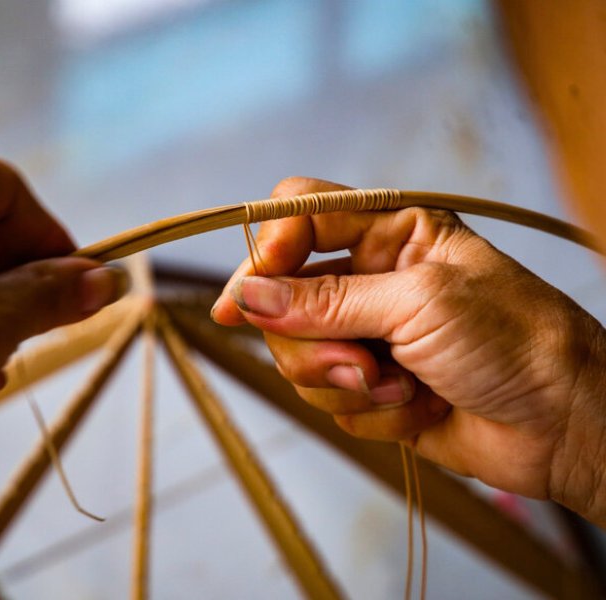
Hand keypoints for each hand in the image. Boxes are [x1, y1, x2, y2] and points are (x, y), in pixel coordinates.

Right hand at [212, 177, 605, 525]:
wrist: (566, 425)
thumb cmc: (516, 341)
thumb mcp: (419, 303)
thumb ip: (326, 300)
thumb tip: (248, 297)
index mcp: (390, 233)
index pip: (300, 218)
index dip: (268, 251)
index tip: (251, 296)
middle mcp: (372, 280)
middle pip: (284, 300)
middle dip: (314, 342)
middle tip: (358, 363)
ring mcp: (368, 336)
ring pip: (300, 357)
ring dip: (348, 384)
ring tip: (401, 388)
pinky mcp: (371, 388)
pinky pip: (331, 401)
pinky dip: (372, 414)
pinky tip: (417, 408)